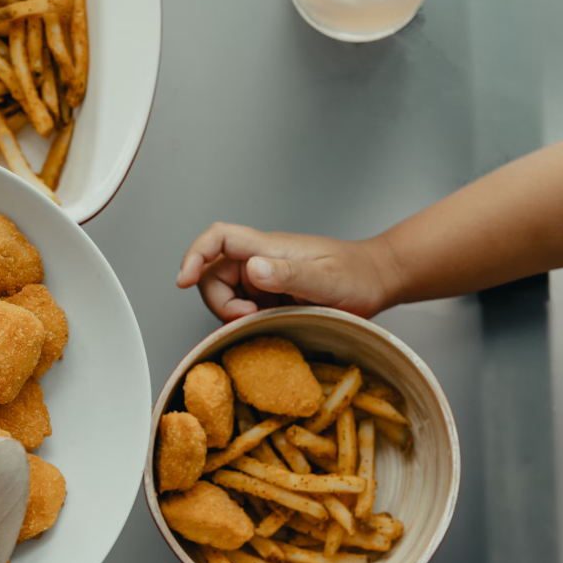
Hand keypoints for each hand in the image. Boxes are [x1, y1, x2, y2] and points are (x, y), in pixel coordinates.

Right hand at [176, 223, 403, 321]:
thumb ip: (288, 273)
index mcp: (268, 248)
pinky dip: (247, 319)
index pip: (218, 238)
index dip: (195, 255)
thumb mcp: (325, 279)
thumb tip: (252, 270)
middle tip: (247, 318)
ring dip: (234, 313)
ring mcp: (265, 278)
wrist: (378, 280)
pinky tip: (270, 324)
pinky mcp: (271, 295)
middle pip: (213, 273)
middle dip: (219, 301)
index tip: (184, 280)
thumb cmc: (357, 275)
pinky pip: (244, 306)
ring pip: (226, 294)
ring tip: (264, 321)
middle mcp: (261, 260)